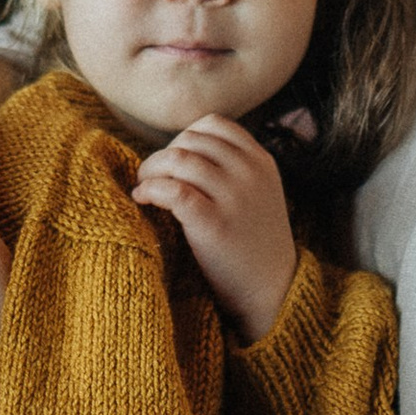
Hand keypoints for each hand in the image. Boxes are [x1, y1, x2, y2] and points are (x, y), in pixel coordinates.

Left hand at [130, 115, 297, 340]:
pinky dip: (150, 188)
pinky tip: (142, 198)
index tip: (173, 159)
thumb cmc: (255, 241)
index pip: (214, 124)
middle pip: (191, 140)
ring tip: (143, 185)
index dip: (185, 136)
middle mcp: (250, 173)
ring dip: (151, 169)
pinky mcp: (214, 224)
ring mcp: (234, 197)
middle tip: (150, 174)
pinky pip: (173, 190)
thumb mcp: (259, 192)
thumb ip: (234, 167)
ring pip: (178, 159)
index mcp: (261, 161)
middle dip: (163, 153)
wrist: (273, 290)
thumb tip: (180, 150)